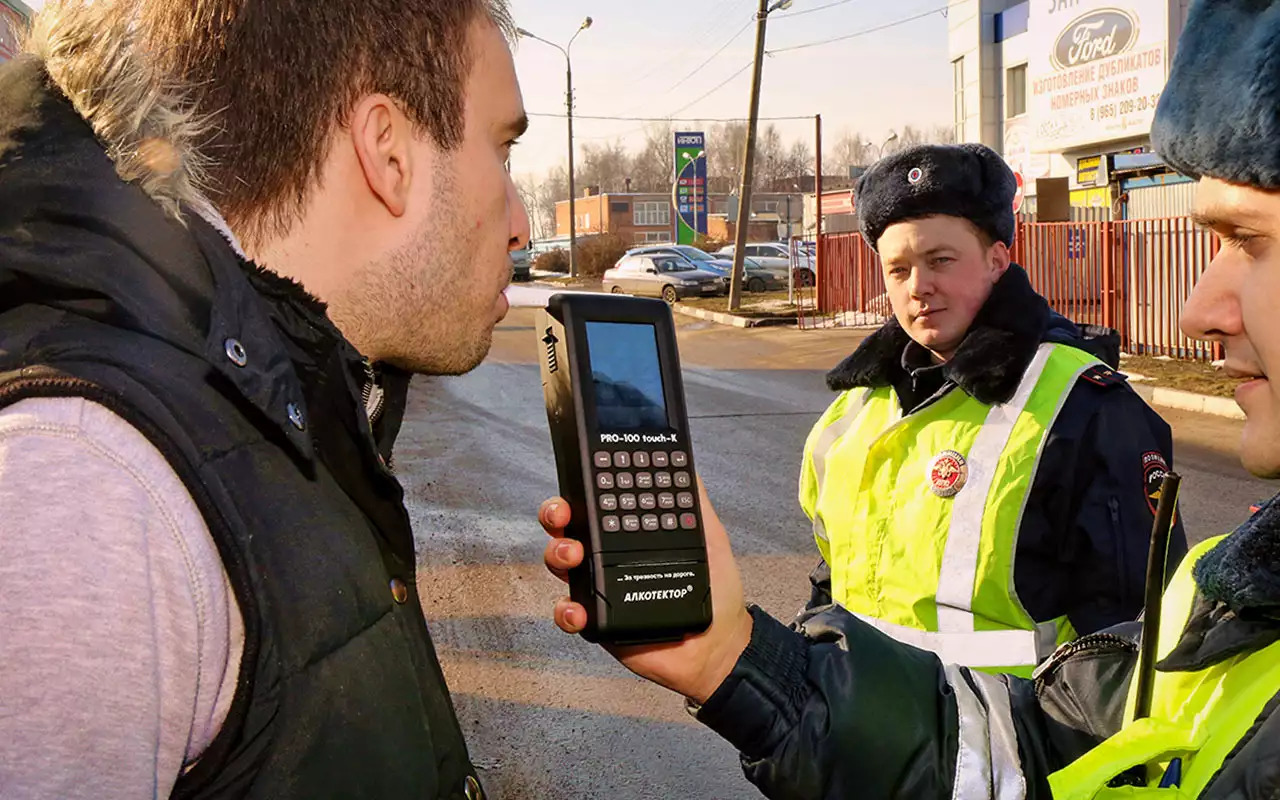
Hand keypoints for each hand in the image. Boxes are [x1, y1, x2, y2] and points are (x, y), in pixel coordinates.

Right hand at [540, 477, 753, 704]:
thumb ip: (696, 501)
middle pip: (568, 528)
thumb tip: (687, 465)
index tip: (580, 477)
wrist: (719, 644)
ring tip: (574, 556)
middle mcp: (609, 557)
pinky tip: (580, 610)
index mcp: (629, 534)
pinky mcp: (597, 621)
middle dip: (555, 514)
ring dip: (557, 555)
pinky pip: (568, 613)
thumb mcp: (709, 536)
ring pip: (561, 565)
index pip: (596, 503)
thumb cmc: (716, 591)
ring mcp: (600, 588)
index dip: (581, 489)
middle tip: (562, 514)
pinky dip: (566, 610)